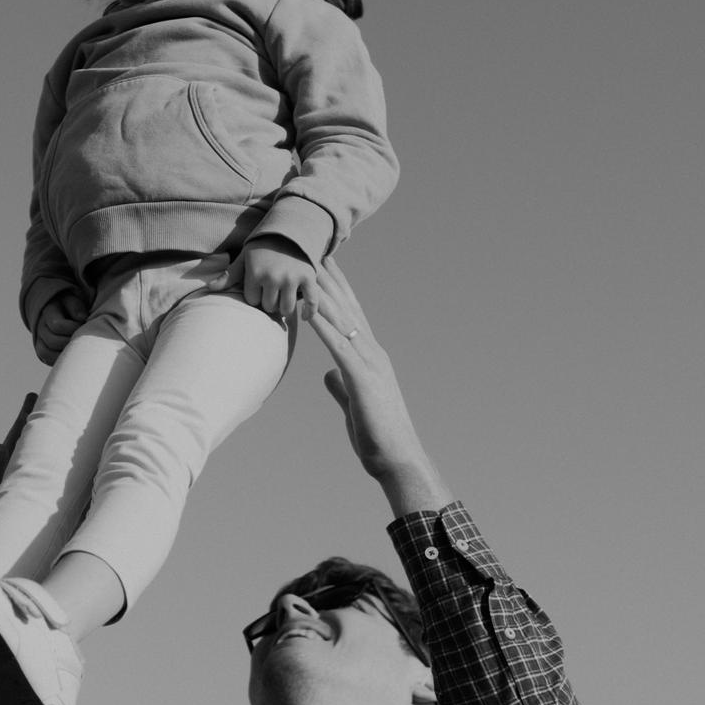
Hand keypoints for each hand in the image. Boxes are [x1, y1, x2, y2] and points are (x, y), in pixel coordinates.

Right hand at [31, 289, 85, 364]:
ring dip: (64, 354)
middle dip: (71, 342)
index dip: (72, 328)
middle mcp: (40, 327)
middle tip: (83, 340)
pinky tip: (71, 356)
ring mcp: (39, 340)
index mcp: (48, 312)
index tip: (84, 325)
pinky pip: (47, 360)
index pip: (57, 325)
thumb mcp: (73, 301)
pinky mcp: (42, 350)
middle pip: (52, 341)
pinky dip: (59, 360)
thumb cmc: (70, 307)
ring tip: (77, 349)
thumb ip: (76, 306)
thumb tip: (82, 317)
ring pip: (45, 353)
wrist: (61, 312)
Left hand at [225, 236, 316, 319]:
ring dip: (284, 307)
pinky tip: (304, 317)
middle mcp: (273, 276)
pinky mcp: (308, 277)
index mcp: (255, 272)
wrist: (290, 230)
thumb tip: (209, 288)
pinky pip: (311, 302)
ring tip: (283, 299)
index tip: (258, 287)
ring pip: (286, 308)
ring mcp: (292, 278)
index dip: (255, 296)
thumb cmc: (262, 247)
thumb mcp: (245, 258)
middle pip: (269, 306)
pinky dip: (309, 313)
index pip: (253, 300)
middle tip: (272, 293)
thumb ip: (229, 275)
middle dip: (269, 302)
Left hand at [302, 262, 451, 514]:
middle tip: (312, 246)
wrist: (398, 459)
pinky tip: (308, 308)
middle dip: (328, 276)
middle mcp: (372, 352)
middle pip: (347, 306)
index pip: (350, 313)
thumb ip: (341, 385)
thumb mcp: (353, 403)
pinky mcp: (363, 379)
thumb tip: (329, 374)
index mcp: (369, 356)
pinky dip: (323, 326)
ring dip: (323, 291)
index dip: (334, 286)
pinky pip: (339, 346)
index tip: (320, 261)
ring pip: (343, 319)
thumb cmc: (377, 434)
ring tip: (306, 265)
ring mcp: (369, 363)